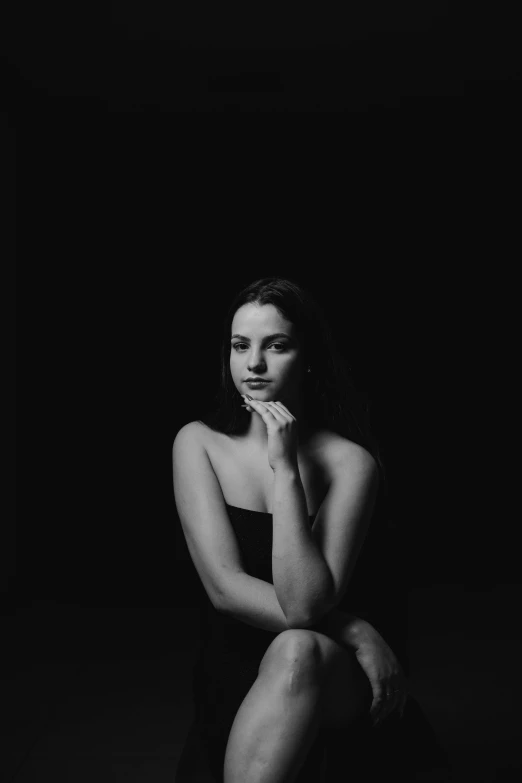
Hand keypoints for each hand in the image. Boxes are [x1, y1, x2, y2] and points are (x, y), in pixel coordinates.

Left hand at [241, 396, 297, 471]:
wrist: (286, 464)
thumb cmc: (283, 454)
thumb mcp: (285, 436)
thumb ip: (281, 427)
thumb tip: (270, 420)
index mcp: (294, 421)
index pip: (279, 406)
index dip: (266, 404)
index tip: (256, 404)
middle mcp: (290, 419)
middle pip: (273, 404)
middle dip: (260, 402)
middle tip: (248, 402)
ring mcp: (284, 422)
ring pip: (268, 406)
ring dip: (256, 403)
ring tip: (246, 402)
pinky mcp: (276, 426)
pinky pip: (264, 411)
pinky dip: (256, 406)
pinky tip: (249, 404)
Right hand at [324, 611, 407, 727]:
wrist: (361, 635)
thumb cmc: (367, 644)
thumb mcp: (381, 656)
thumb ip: (384, 667)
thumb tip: (379, 677)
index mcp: (398, 669)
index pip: (403, 692)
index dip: (400, 705)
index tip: (397, 715)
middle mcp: (396, 675)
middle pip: (396, 700)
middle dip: (389, 713)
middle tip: (381, 722)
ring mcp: (388, 677)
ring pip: (388, 702)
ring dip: (381, 714)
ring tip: (374, 721)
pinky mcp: (378, 678)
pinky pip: (379, 699)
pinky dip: (376, 709)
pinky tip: (371, 714)